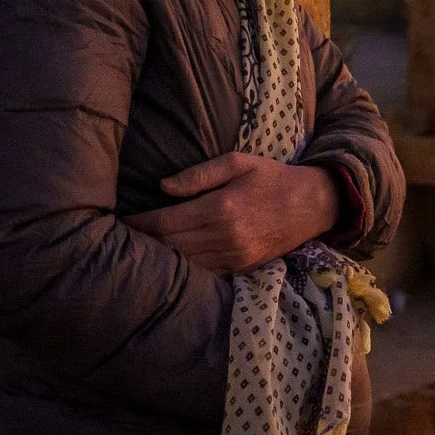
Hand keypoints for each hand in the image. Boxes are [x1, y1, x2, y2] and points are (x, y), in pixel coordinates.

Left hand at [129, 152, 338, 273]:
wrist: (312, 205)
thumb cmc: (271, 178)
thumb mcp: (238, 162)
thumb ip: (199, 175)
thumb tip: (163, 188)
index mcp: (219, 208)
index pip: (166, 221)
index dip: (141, 223)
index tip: (122, 221)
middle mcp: (224, 236)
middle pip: (170, 244)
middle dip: (145, 242)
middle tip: (122, 238)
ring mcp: (234, 256)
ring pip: (184, 263)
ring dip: (161, 258)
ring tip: (140, 253)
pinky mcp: (242, 268)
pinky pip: (205, 273)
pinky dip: (184, 269)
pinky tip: (170, 263)